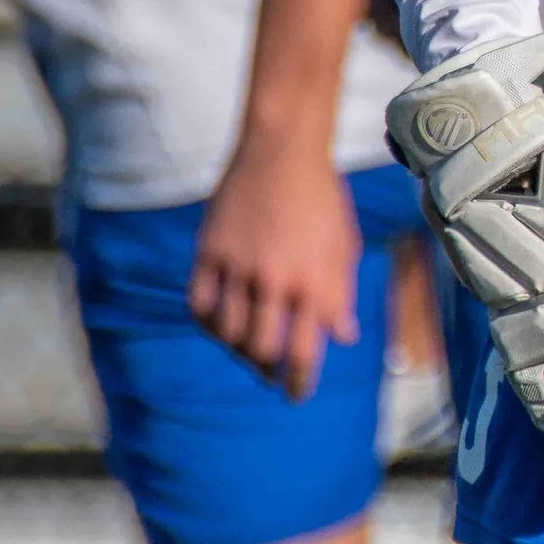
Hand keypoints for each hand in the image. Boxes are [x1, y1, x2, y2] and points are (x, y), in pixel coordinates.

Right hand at [190, 131, 359, 401]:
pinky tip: (219, 325)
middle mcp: (275, 279)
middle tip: (269, 375)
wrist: (283, 149)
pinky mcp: (211, 250)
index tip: (295, 393)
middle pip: (261, 349)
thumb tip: (343, 337)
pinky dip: (208, 322)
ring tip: (247, 352)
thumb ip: (341, 294)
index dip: (298, 382)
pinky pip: (200, 303)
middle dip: (266, 371)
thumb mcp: (344, 246)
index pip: (304, 353)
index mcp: (314, 282)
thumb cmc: (322, 197)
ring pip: (229, 332)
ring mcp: (239, 265)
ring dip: (237, 350)